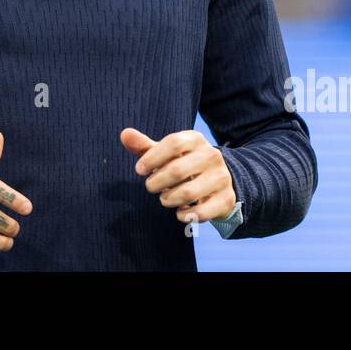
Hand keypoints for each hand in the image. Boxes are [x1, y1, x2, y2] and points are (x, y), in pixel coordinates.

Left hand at [121, 127, 235, 224]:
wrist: (219, 180)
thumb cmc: (184, 164)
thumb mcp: (166, 153)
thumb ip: (144, 146)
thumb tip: (124, 134)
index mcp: (195, 139)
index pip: (173, 144)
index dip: (152, 158)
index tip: (139, 170)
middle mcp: (212, 155)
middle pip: (177, 170)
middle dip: (157, 182)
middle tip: (150, 187)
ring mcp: (221, 177)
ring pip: (188, 193)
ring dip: (169, 199)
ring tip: (165, 199)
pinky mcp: (226, 199)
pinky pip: (201, 211)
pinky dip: (185, 215)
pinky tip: (180, 212)